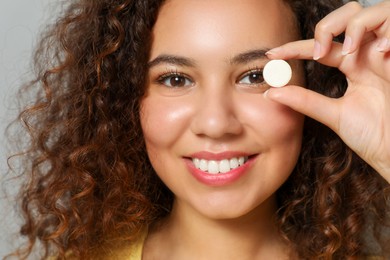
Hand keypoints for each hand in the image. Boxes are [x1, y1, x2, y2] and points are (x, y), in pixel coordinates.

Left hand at [265, 1, 389, 182]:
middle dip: (327, 26)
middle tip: (317, 51)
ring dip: (354, 26)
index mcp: (352, 66)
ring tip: (348, 51)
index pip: (321, 47)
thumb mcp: (335, 114)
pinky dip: (388, 31)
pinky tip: (381, 52)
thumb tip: (270, 93)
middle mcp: (368, 54)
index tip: (271, 56)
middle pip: (347, 15)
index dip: (295, 47)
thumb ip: (305, 101)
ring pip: (370, 12)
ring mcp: (387, 52)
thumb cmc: (374, 135)